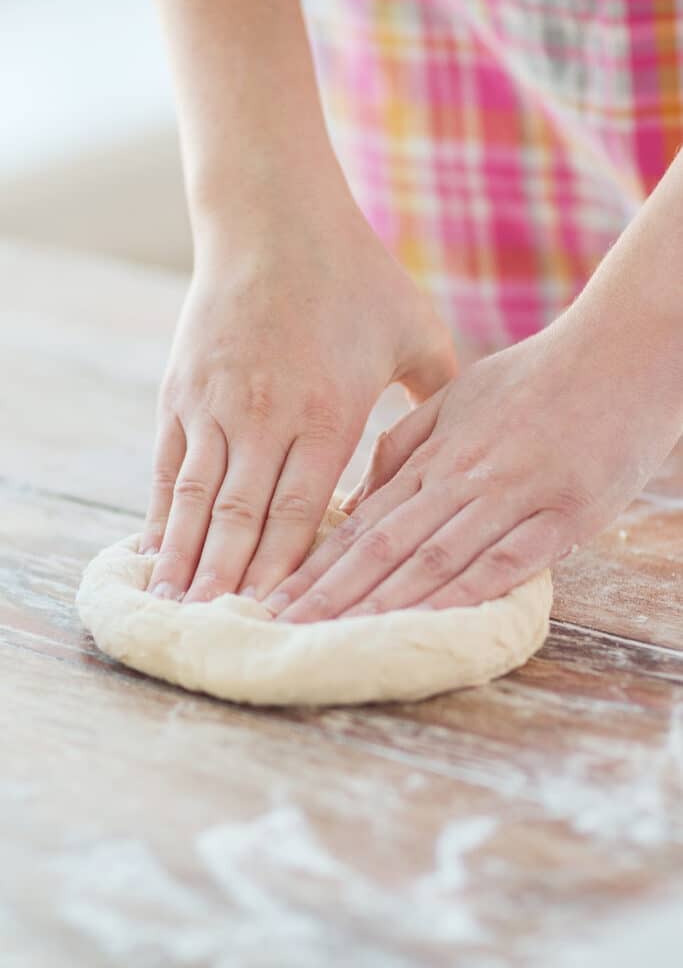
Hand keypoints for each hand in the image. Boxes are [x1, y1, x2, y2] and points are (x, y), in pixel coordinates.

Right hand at [140, 190, 456, 602]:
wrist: (273, 216)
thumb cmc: (354, 273)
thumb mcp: (415, 332)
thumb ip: (437, 396)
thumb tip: (457, 450)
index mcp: (328, 412)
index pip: (304, 514)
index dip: (291, 574)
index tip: (282, 621)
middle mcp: (266, 416)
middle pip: (245, 520)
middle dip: (233, 584)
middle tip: (221, 634)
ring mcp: (217, 403)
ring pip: (199, 500)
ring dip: (189, 560)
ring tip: (178, 609)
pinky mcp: (182, 390)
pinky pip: (169, 465)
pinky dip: (162, 513)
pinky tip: (157, 549)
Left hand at [272, 304, 682, 620]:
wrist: (620, 355)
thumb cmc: (536, 378)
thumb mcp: (460, 396)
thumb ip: (407, 445)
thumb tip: (356, 497)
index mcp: (435, 454)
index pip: (362, 520)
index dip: (316, 563)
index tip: (274, 596)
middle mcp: (462, 477)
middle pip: (383, 545)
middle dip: (329, 592)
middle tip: (282, 627)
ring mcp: (511, 496)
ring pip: (433, 558)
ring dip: (380, 601)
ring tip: (334, 636)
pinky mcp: (562, 515)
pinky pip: (506, 562)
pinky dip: (464, 594)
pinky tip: (427, 623)